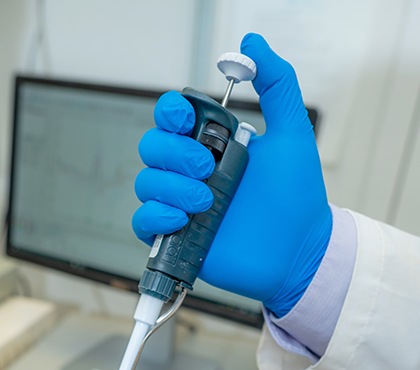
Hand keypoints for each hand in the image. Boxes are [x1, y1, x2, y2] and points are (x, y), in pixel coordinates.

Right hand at [132, 33, 331, 316]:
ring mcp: (182, 206)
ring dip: (171, 189)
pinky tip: (183, 220)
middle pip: (150, 148)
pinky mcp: (177, 238)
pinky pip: (143, 222)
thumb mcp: (292, 133)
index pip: (170, 119)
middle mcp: (192, 174)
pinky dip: (156, 218)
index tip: (187, 120)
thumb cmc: (297, 198)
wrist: (299, 250)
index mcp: (211, 145)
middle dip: (174, 155)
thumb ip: (277, 83)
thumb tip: (252, 45)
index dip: (169, 114)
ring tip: (207, 202)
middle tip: (208, 169)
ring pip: (145, 184)